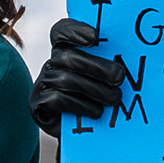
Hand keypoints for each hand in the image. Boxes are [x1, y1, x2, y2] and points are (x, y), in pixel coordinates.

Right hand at [31, 18, 125, 135]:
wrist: (84, 132)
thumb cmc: (98, 100)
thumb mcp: (105, 79)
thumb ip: (109, 64)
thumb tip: (126, 59)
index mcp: (65, 51)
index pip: (61, 32)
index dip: (75, 30)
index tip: (96, 37)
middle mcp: (51, 64)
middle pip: (67, 57)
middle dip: (96, 66)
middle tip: (118, 77)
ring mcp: (42, 83)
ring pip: (64, 79)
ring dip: (94, 90)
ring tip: (114, 98)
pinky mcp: (38, 103)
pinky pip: (57, 99)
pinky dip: (80, 105)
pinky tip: (97, 111)